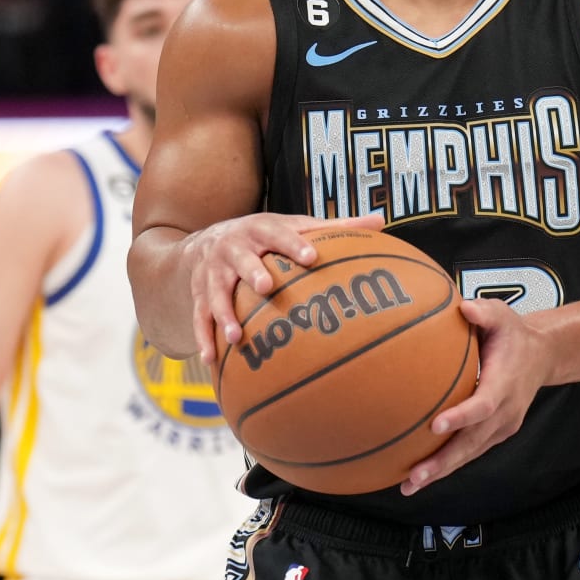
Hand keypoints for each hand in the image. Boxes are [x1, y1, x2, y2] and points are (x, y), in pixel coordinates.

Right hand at [182, 212, 383, 362]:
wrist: (207, 241)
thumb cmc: (266, 237)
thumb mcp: (294, 226)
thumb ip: (335, 226)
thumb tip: (380, 221)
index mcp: (260, 230)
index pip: (278, 234)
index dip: (292, 244)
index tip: (311, 257)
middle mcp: (233, 249)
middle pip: (241, 259)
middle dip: (252, 272)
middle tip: (265, 287)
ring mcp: (213, 273)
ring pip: (216, 293)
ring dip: (224, 314)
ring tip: (235, 337)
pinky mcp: (199, 294)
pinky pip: (198, 317)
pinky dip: (203, 337)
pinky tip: (211, 359)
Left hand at [401, 298, 554, 495]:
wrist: (543, 357)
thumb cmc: (514, 334)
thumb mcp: (503, 315)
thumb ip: (485, 312)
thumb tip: (463, 307)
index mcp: (504, 384)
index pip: (483, 405)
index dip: (461, 417)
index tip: (435, 425)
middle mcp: (505, 412)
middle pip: (473, 442)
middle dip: (443, 461)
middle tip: (414, 475)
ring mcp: (501, 427)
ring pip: (469, 454)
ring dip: (440, 471)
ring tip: (409, 485)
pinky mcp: (495, 434)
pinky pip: (469, 452)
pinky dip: (446, 465)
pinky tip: (419, 476)